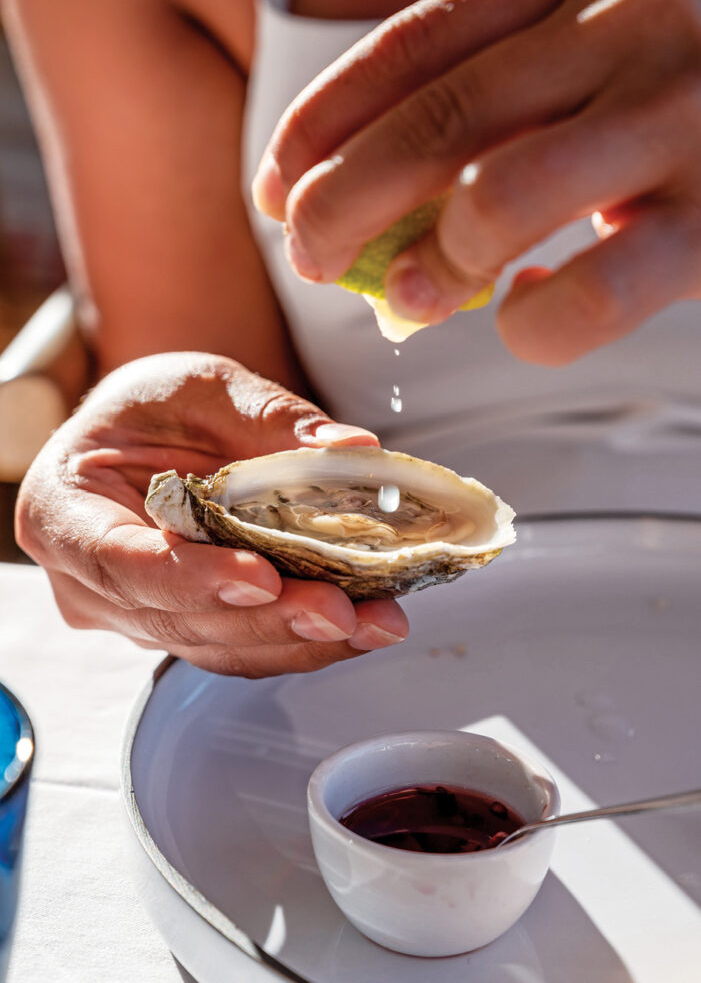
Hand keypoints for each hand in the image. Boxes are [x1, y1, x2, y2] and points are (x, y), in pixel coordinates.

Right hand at [15, 353, 407, 675]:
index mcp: (63, 509)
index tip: (261, 577)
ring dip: (297, 641)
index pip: (118, 561)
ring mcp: (136, 610)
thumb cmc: (160, 402)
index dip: (190, 577)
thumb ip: (271, 418)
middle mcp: (90, 578)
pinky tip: (357, 627)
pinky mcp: (184, 623)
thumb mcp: (206, 386)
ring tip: (371, 621)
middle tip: (342, 609)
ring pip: (215, 644)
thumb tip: (352, 448)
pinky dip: (299, 641)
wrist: (158, 427)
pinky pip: (239, 645)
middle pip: (176, 617)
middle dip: (267, 619)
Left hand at [254, 0, 700, 364]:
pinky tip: (526, 316)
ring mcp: (678, 116)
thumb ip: (511, 90)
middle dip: (343, 201)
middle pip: (439, 121)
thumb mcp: (601, 36)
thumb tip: (394, 211)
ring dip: (433, 261)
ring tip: (404, 298)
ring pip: (504, 198)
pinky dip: (537, 323)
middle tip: (304, 256)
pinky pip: (597, 289)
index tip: (271, 187)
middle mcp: (627, 25)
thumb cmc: (695, 75)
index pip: (413, 47)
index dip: (321, 124)